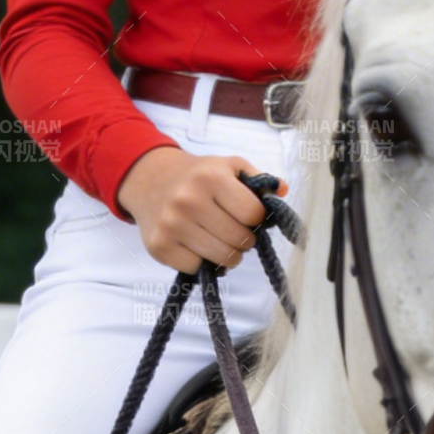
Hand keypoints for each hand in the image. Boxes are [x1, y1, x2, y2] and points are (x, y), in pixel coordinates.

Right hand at [116, 146, 287, 274]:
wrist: (149, 178)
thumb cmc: (197, 174)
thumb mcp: (228, 165)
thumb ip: (259, 179)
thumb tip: (283, 190)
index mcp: (211, 177)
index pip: (253, 214)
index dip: (257, 218)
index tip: (249, 215)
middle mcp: (189, 200)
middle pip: (240, 240)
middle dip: (245, 239)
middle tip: (236, 231)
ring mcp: (172, 225)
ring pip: (222, 258)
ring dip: (229, 255)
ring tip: (222, 240)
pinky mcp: (159, 246)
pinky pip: (196, 268)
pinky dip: (202, 262)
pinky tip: (197, 245)